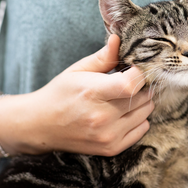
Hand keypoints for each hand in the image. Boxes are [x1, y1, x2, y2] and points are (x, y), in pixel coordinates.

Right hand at [0, 34, 153, 156]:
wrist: (40, 126)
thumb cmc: (60, 93)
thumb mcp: (77, 70)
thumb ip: (103, 57)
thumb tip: (119, 39)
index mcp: (92, 93)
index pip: (132, 84)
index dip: (139, 73)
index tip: (134, 68)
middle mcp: (102, 117)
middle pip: (143, 97)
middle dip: (141, 86)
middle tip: (129, 81)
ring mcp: (108, 136)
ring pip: (146, 112)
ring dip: (141, 102)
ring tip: (124, 97)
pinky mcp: (111, 148)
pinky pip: (143, 128)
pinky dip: (139, 118)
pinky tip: (123, 112)